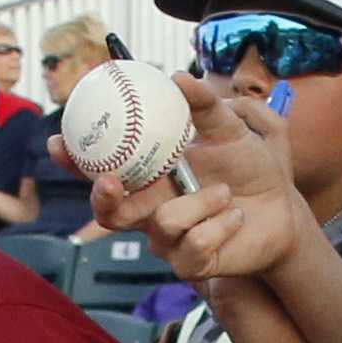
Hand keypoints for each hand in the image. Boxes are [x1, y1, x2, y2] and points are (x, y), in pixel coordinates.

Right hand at [94, 77, 311, 279]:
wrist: (283, 209)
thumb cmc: (250, 167)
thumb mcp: (229, 129)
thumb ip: (204, 105)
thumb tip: (176, 78)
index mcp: (150, 176)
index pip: (101, 171)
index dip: (73, 161)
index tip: (58, 142)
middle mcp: (151, 210)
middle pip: (108, 212)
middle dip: (103, 198)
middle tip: (112, 180)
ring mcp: (168, 240)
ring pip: (163, 224)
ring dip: (201, 202)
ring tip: (228, 192)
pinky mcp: (191, 264)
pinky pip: (192, 245)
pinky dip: (219, 225)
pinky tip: (236, 216)